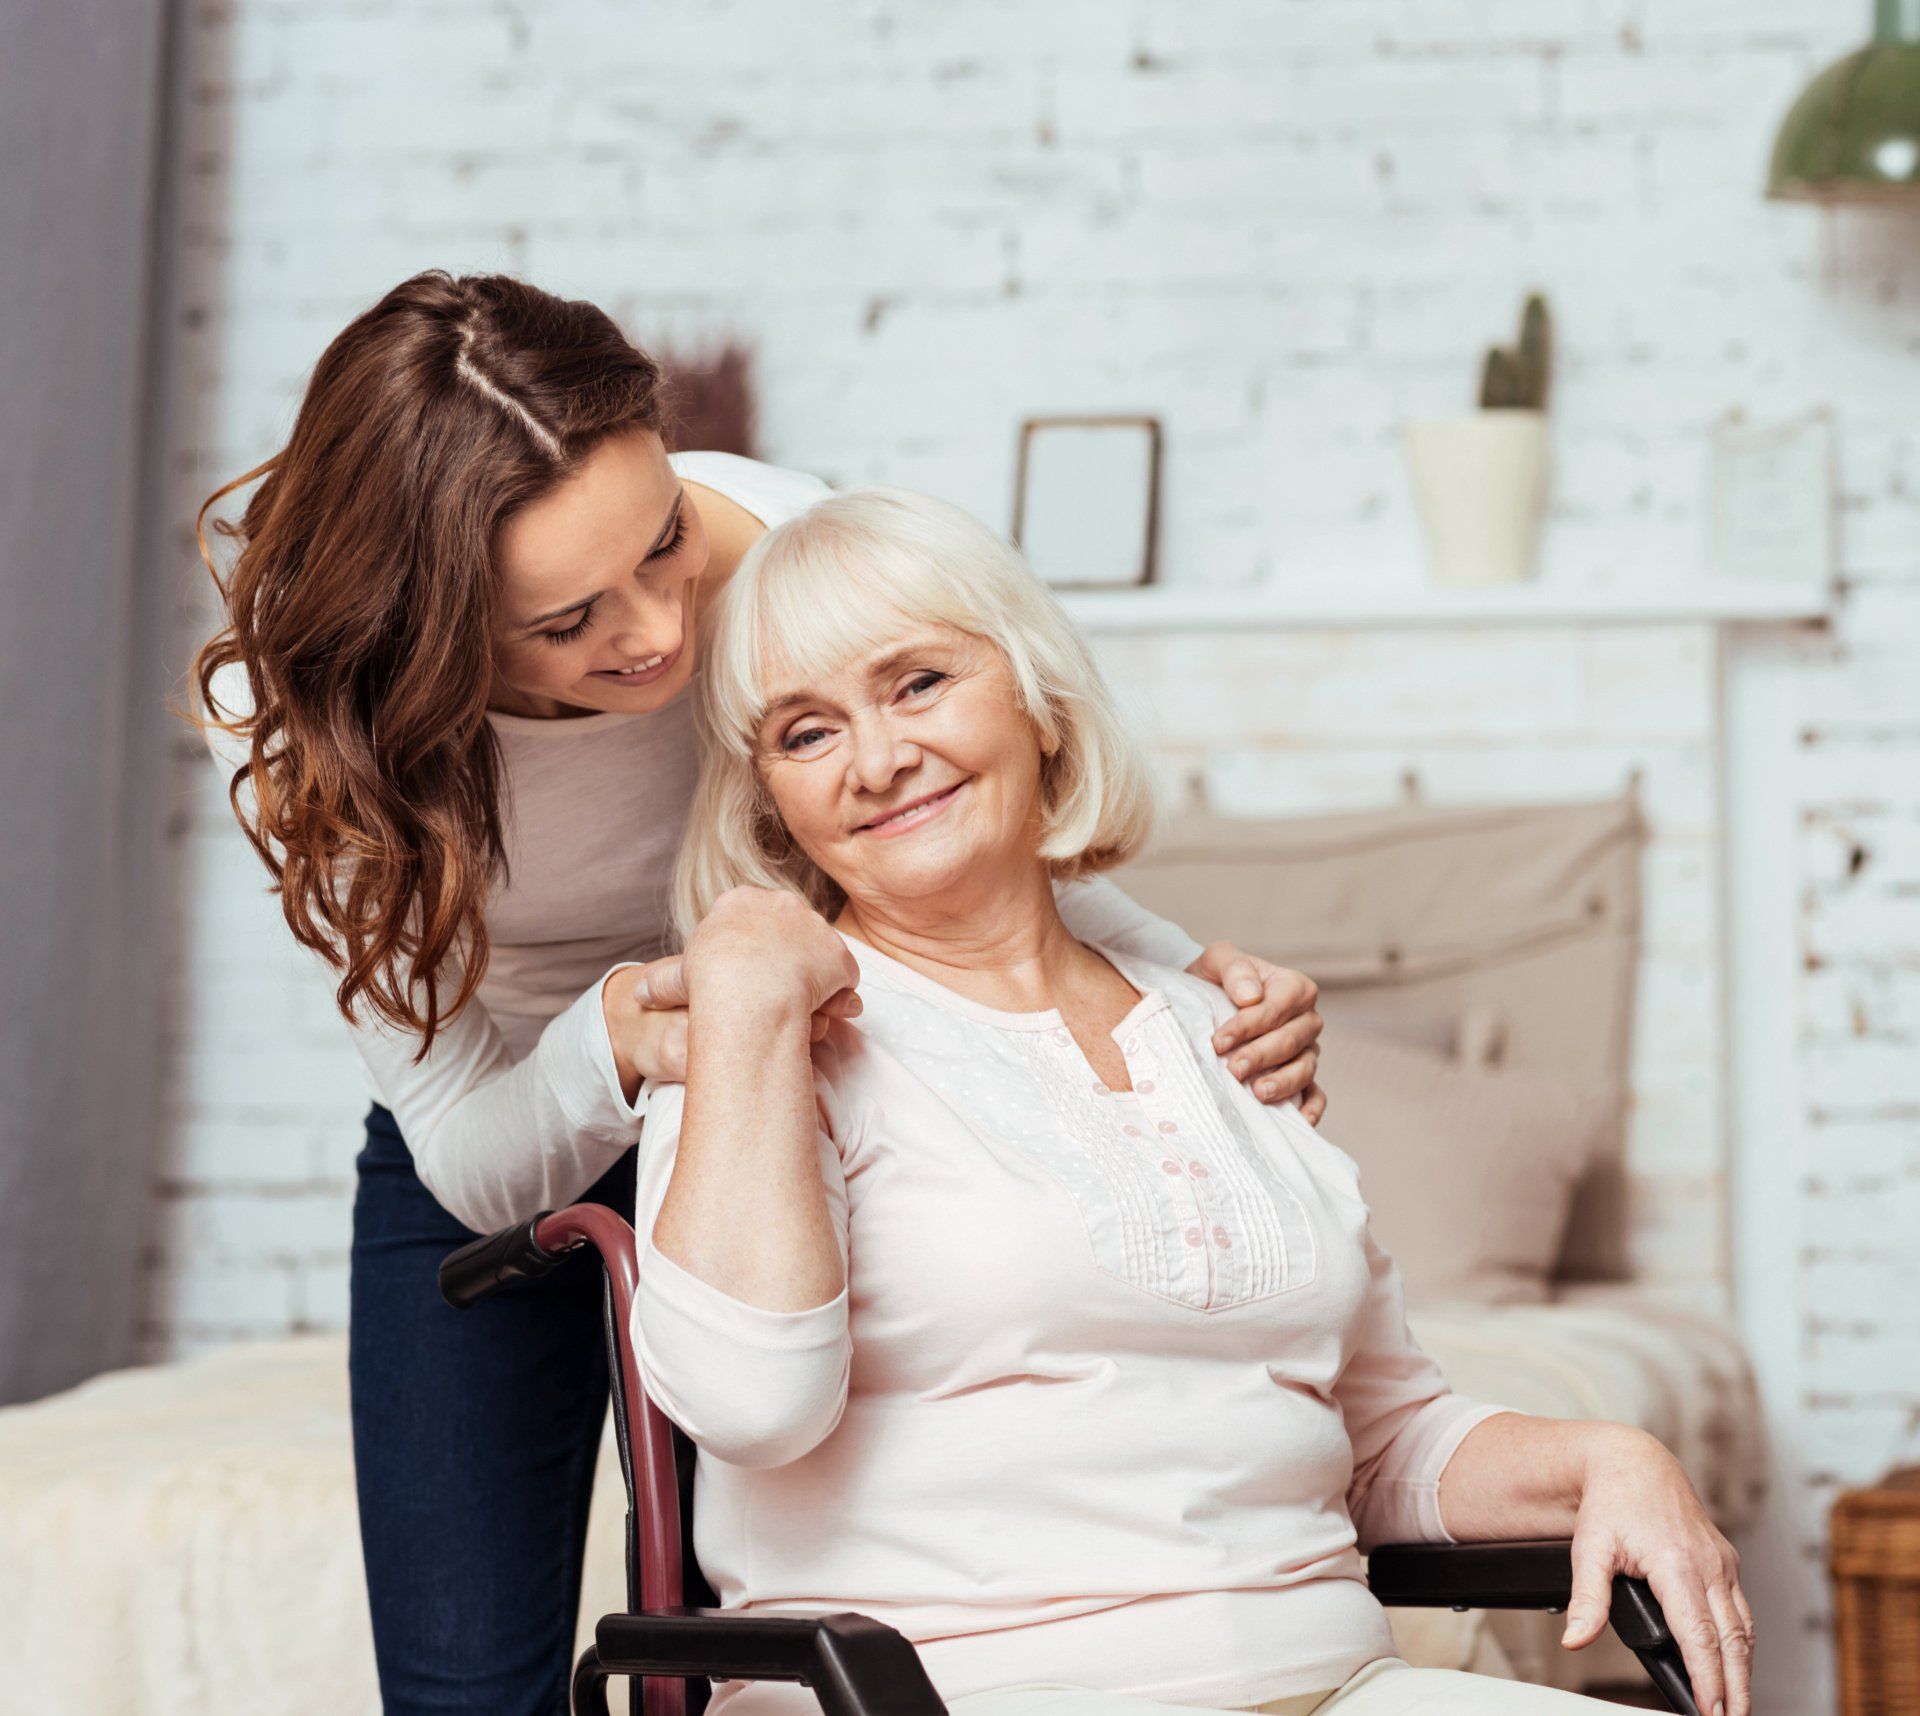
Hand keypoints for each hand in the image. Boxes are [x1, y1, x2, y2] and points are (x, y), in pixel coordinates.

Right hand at [678, 886, 861, 1026]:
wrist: (748, 986)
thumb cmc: (709, 978)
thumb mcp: (679, 976)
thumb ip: (664, 983)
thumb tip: (639, 994)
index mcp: (742, 901)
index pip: (754, 920)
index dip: (754, 950)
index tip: (748, 974)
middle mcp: (783, 903)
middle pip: (791, 934)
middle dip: (789, 961)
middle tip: (776, 995)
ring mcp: (815, 925)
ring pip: (819, 955)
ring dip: (815, 980)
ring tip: (802, 1010)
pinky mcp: (839, 952)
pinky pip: (842, 975)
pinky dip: (837, 994)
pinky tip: (823, 1011)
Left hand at [1186, 942, 1324, 1122]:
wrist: (1206, 1001)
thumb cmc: (1215, 980)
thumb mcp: (1217, 961)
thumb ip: (1235, 968)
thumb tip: (1250, 998)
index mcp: (1293, 987)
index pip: (1278, 1008)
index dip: (1249, 1025)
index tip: (1219, 1042)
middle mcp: (1306, 1019)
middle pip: (1291, 1041)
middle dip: (1261, 1056)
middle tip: (1233, 1070)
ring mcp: (1307, 1050)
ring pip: (1305, 1068)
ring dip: (1283, 1083)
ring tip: (1258, 1094)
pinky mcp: (1302, 1077)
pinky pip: (1315, 1095)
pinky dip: (1310, 1109)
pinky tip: (1295, 1121)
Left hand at [1564, 1429, 1752, 1715]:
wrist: (1632, 1461)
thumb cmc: (1611, 1502)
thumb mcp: (1589, 1548)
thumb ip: (1586, 1599)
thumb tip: (1575, 1640)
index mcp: (1676, 1564)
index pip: (1699, 1636)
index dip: (1707, 1679)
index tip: (1708, 1710)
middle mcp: (1708, 1564)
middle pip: (1732, 1641)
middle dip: (1735, 1688)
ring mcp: (1722, 1562)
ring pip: (1743, 1628)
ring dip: (1744, 1670)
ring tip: (1736, 1705)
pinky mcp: (1726, 1560)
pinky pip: (1741, 1610)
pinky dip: (1742, 1643)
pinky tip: (1735, 1665)